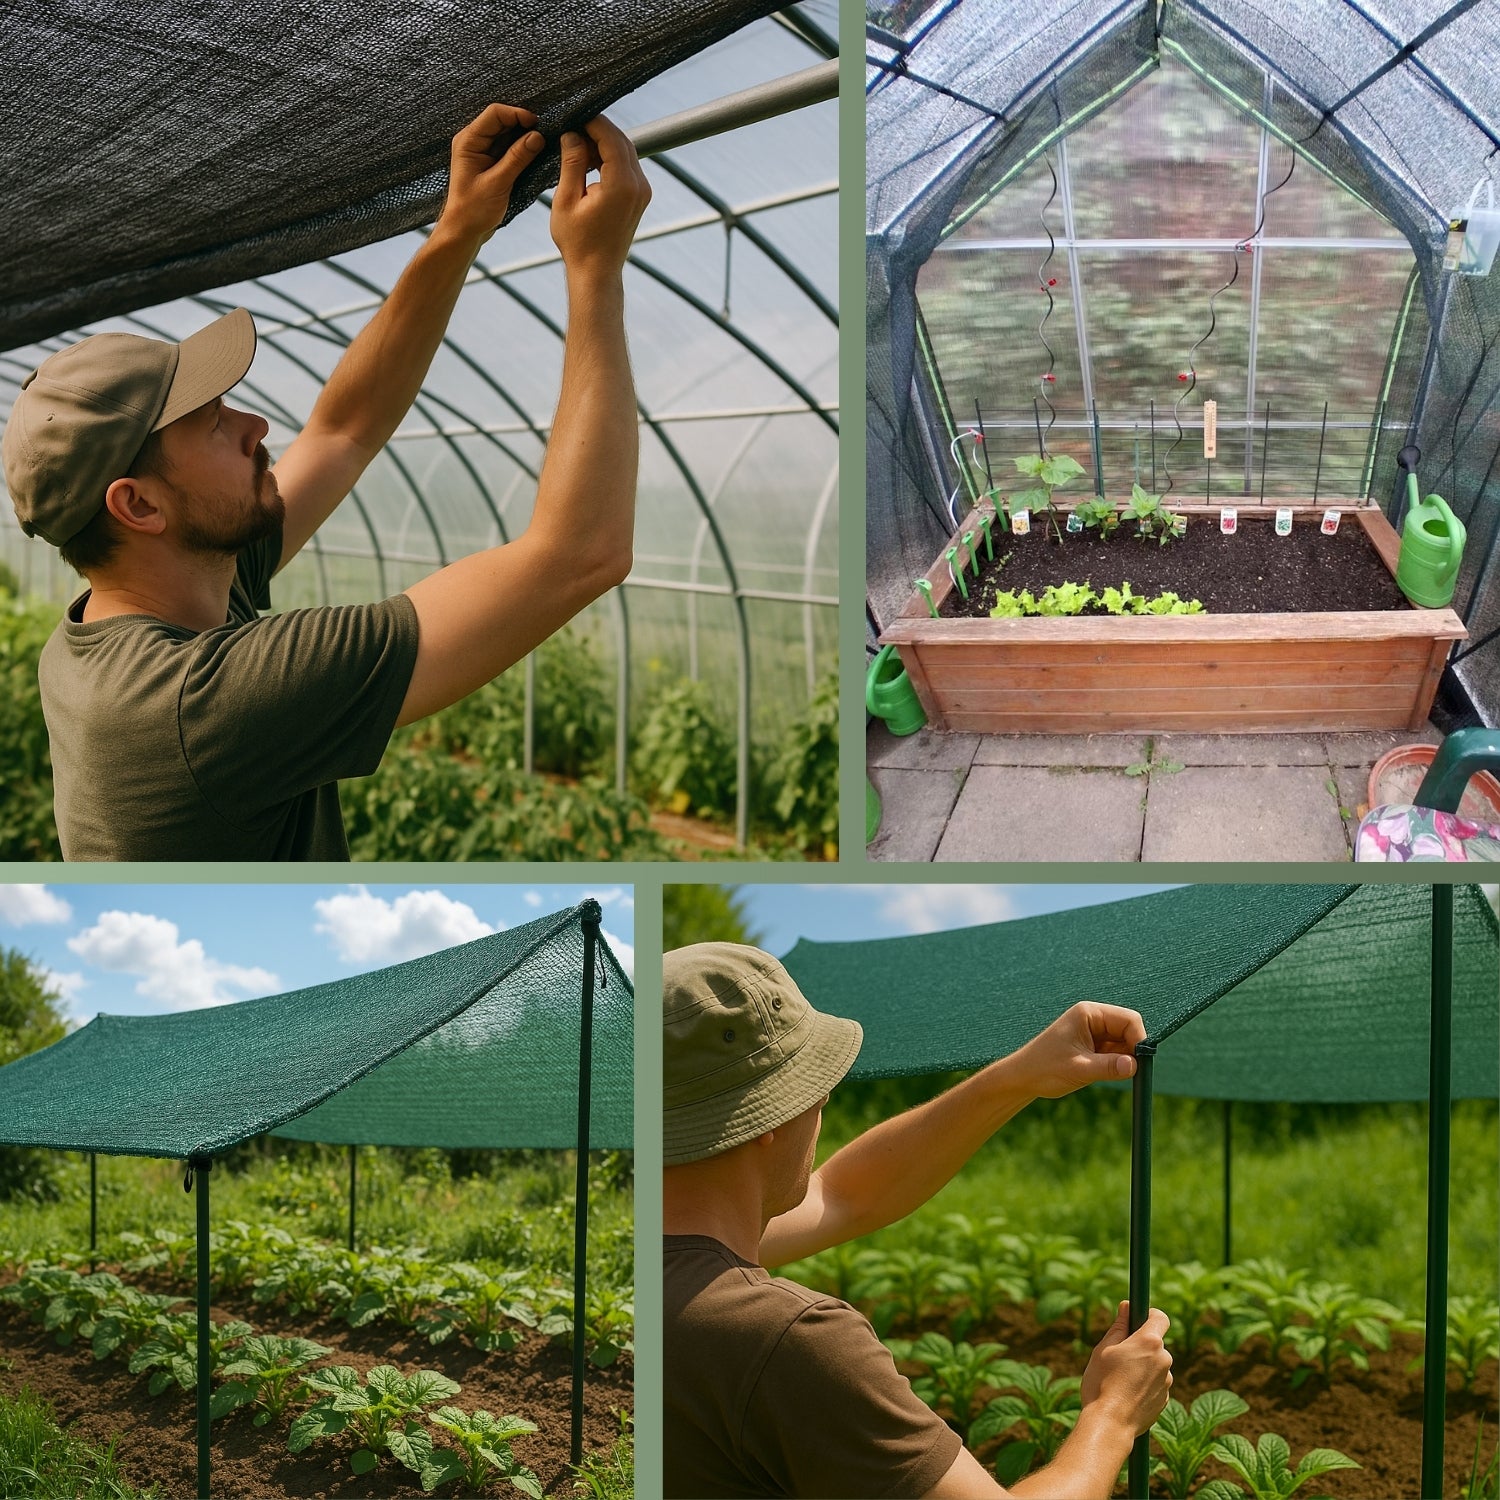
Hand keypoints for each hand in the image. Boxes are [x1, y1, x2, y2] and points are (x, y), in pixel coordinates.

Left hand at [438, 103, 543, 244]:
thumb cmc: (473, 210)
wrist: (464, 231)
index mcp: (468, 141)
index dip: (517, 114)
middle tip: (544, 133)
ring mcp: (481, 151)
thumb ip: (517, 158)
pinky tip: (533, 153)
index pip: (495, 114)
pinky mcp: (490, 162)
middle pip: (502, 121)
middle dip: (523, 125)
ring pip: (507, 134)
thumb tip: (537, 137)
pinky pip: (508, 148)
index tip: (537, 123)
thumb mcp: (498, 183)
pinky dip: (521, 149)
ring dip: (524, 137)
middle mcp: (473, 141)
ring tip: (541, 143)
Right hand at [550, 115, 650, 278]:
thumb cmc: (578, 243)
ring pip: (626, 151)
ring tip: (577, 148)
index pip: (610, 137)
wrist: (597, 273)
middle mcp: (639, 185)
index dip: (592, 121)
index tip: (573, 114)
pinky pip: (627, 166)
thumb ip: (572, 163)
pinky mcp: (640, 196)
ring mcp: (643, 191)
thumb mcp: (566, 199)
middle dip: (597, 129)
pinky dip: (610, 158)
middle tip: (572, 127)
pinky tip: (589, 163)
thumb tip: (572, 133)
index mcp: (621, 185)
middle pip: (621, 140)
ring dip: (603, 143)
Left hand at [1014, 1002, 1145, 1098]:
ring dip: (1124, 1059)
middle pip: (1129, 1030)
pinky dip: (1117, 1064)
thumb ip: (1108, 1066)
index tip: (1140, 1063)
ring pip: (1125, 1043)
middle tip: (1129, 1072)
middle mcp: (1093, 1018)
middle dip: (1132, 1050)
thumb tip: (1135, 1065)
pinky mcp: (1094, 1046)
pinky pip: (1116, 1053)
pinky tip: (1102, 1073)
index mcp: (1088, 1013)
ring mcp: (1094, 1032)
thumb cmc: (1045, 1068)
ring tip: (1104, 1073)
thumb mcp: (1079, 1069)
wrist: (1024, 1078)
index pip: (1129, 1019)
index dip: (1139, 1039)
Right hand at [1081, 1302, 1172, 1434]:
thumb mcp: (1104, 1349)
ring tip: (1120, 1380)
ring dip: (1142, 1367)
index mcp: (1149, 1342)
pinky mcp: (1165, 1400)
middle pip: (1155, 1344)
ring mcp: (1167, 1382)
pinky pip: (1156, 1384)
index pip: (1160, 1317)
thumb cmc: (1102, 1383)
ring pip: (1155, 1365)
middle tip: (1118, 1357)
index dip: (1148, 1315)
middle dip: (1140, 1346)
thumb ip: (1119, 1326)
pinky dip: (1145, 1385)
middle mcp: (1164, 1360)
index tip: (1135, 1320)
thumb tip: (1126, 1307)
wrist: (1111, 1424)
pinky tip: (1127, 1394)